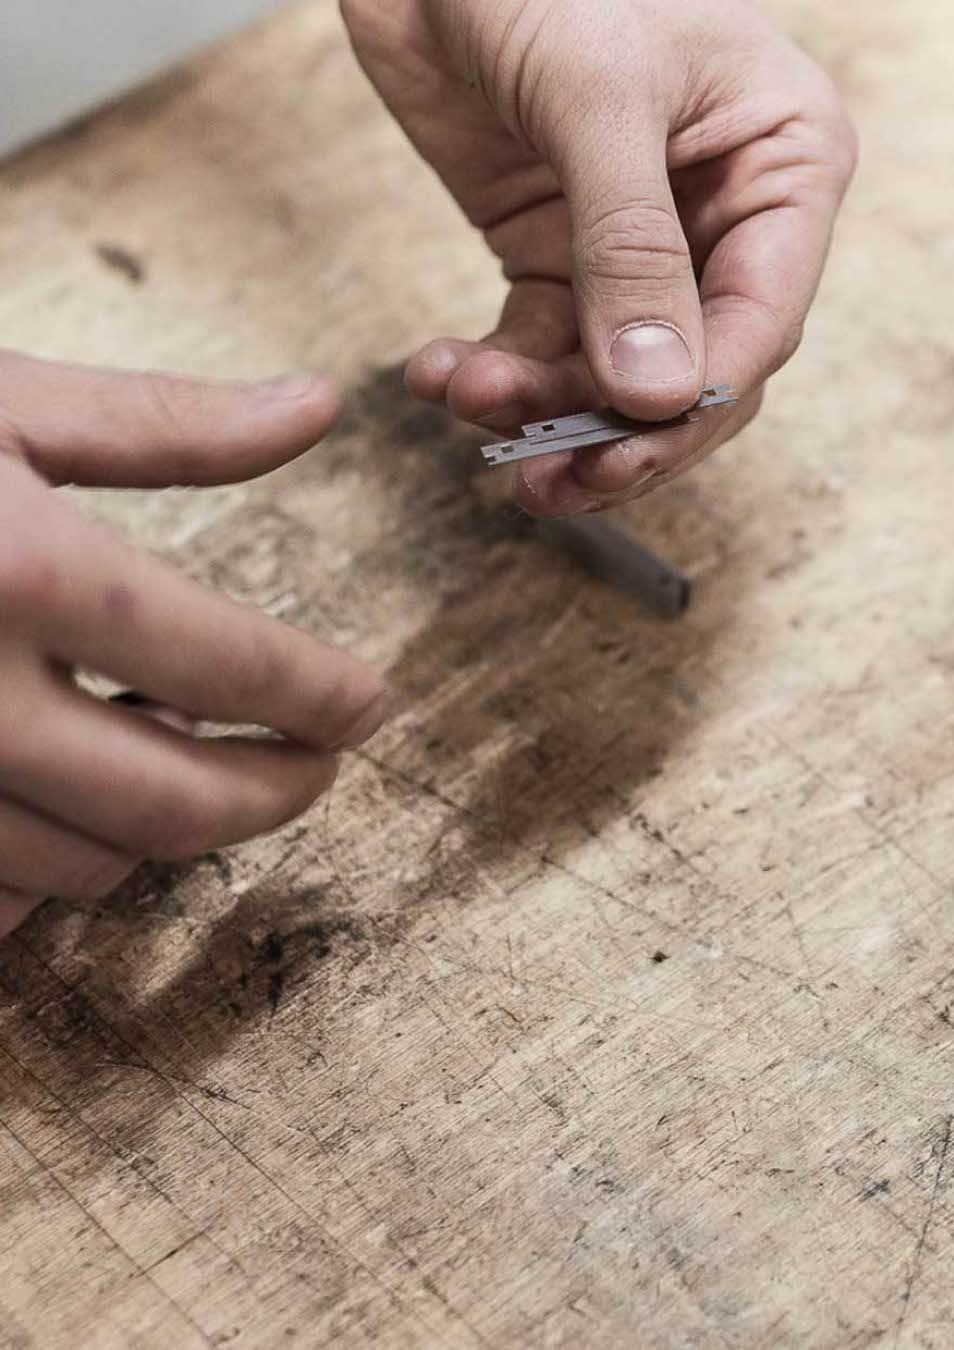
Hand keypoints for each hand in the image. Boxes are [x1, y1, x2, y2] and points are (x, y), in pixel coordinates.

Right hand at [0, 352, 387, 939]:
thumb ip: (166, 423)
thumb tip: (319, 407)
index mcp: (25, 571)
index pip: (239, 668)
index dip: (328, 698)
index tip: (370, 703)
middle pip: (179, 803)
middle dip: (277, 794)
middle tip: (317, 765)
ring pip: (86, 868)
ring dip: (163, 834)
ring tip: (192, 770)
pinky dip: (46, 873)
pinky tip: (69, 810)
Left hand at [342, 0, 856, 515]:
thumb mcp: (597, 100)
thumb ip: (630, 249)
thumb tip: (654, 394)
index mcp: (784, 162)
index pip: (763, 316)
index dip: (699, 396)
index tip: (628, 444)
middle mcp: (727, 216)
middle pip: (698, 369)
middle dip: (624, 430)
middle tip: (556, 479)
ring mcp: (643, 245)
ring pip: (616, 376)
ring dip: (544, 409)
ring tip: (470, 405)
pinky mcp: (562, 255)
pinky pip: (545, 347)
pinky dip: (497, 374)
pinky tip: (442, 374)